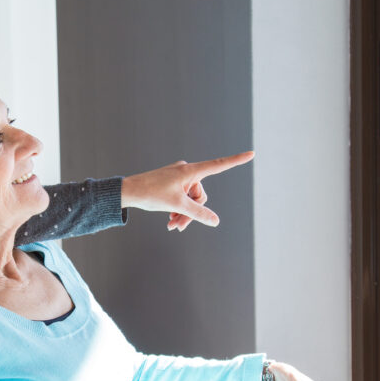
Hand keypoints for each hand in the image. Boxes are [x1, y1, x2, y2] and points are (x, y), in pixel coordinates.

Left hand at [120, 152, 254, 230]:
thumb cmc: (151, 194)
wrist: (128, 191)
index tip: (252, 153)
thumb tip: (216, 221)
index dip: (236, 161)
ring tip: (172, 225)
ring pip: (190, 199)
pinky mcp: (171, 182)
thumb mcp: (177, 206)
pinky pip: (182, 196)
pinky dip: (178, 208)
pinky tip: (170, 220)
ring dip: (183, 213)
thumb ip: (198, 214)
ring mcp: (179, 176)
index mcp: (190, 171)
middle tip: (178, 227)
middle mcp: (187, 170)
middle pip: (200, 195)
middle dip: (192, 212)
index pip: (219, 165)